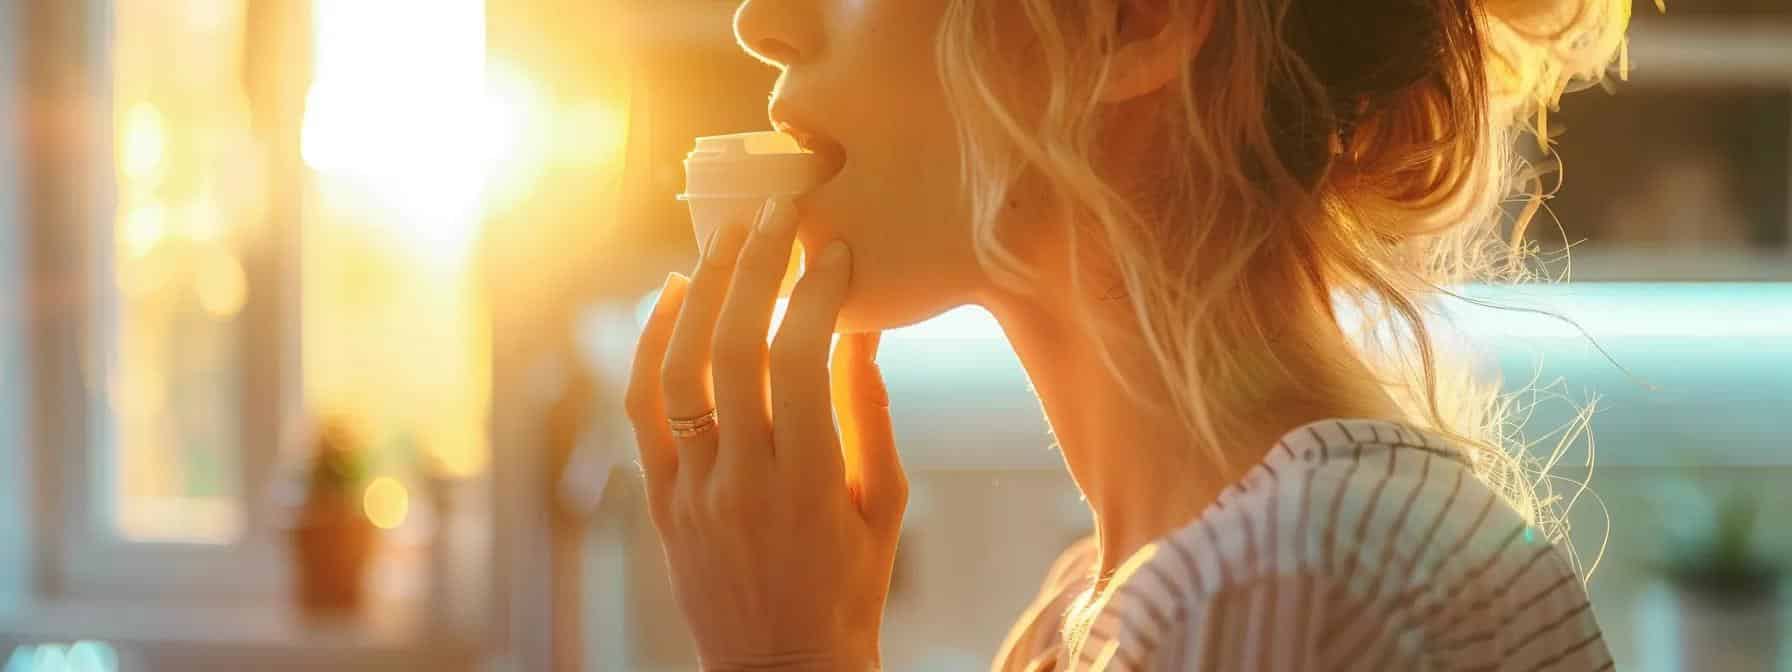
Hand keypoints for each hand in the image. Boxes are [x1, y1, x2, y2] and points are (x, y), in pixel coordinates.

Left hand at [625, 196, 907, 671]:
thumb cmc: (849, 589)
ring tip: (725, 241)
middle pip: (734, 349)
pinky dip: (649, 345)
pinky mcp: (659, 500)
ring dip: (699, 294)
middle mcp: (743, 480)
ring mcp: (692, 490)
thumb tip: (860, 329)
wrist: (780, 670)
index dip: (815, 292)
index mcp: (811, 482)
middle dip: (754, 269)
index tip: (835, 249)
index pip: (800, 361)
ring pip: (678, 371)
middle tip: (777, 214)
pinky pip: (640, 410)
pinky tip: (670, 297)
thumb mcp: (886, 507)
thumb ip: (870, 416)